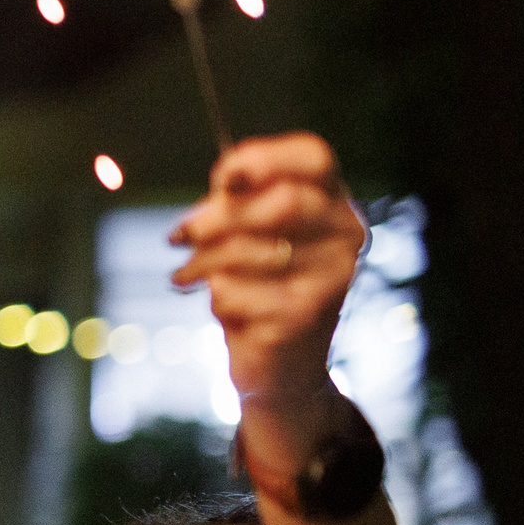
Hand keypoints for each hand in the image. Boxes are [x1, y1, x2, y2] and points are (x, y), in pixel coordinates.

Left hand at [168, 132, 364, 446]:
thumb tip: (227, 179)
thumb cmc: (259, 286)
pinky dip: (216, 300)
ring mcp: (332, 279)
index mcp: (334, 204)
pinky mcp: (305, 318)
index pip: (314, 158)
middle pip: (282, 201)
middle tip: (178, 236)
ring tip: (185, 274)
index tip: (221, 176)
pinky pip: (236, 293)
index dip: (265, 157)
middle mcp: (345, 236)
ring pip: (247, 249)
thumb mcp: (247, 234)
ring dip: (201, 263)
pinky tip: (222, 311)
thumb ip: (237, 199)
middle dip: (217, 216)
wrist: (282, 367)